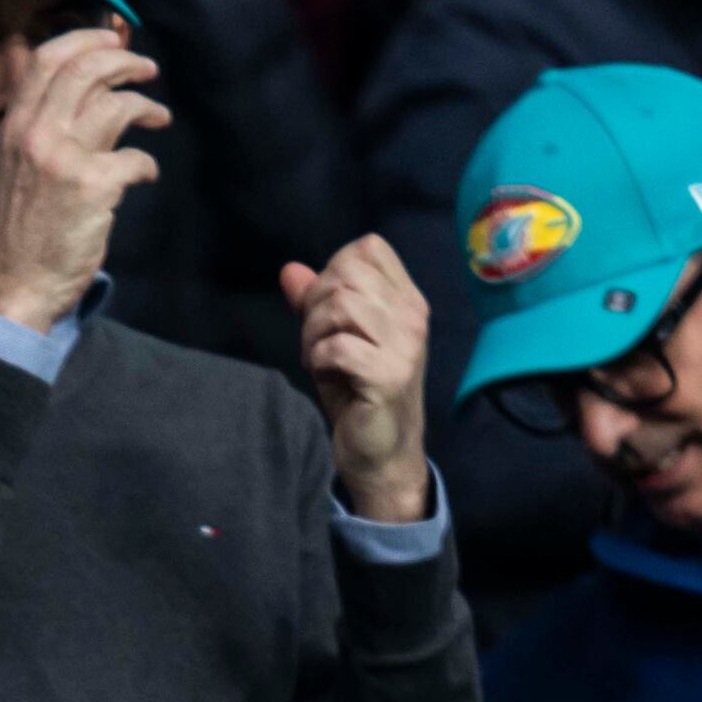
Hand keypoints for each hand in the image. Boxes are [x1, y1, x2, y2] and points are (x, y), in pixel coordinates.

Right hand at [0, 26, 165, 330]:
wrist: (18, 283)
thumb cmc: (22, 226)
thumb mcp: (16, 164)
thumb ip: (38, 121)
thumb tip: (60, 78)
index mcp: (15, 126)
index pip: (48, 59)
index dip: (85, 39)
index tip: (111, 37)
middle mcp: (35, 136)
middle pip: (87, 71)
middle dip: (125, 61)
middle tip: (147, 69)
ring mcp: (63, 160)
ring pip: (116, 106)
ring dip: (146, 107)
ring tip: (158, 117)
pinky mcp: (92, 188)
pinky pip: (135, 158)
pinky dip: (145, 164)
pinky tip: (143, 173)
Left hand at [287, 236, 433, 524]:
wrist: (382, 453)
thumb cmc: (357, 392)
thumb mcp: (333, 338)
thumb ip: (314, 302)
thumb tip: (289, 270)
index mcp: (406, 299)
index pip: (368, 248)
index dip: (334, 269)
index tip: (327, 308)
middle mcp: (412, 315)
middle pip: (347, 272)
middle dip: (315, 304)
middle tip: (316, 339)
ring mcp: (405, 345)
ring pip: (340, 304)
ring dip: (313, 332)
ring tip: (318, 358)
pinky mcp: (389, 375)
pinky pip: (336, 346)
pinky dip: (318, 359)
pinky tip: (324, 374)